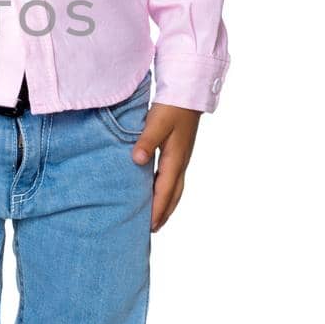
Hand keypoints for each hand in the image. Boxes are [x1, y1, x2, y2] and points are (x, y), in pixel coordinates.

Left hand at [131, 103, 200, 230]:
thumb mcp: (157, 123)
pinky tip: (159, 190)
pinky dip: (167, 190)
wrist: (188, 93)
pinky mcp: (179, 152)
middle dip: (164, 212)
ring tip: (157, 217)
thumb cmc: (171, 107)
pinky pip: (174, 178)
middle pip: (174, 194)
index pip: (165, 190)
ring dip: (167, 203)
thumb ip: (146, 142)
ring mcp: (182, 158)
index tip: (149, 226)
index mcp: (175, 158)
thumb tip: (136, 161)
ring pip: (176, 188)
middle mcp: (180, 162)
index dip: (157, 208)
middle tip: (152, 230)